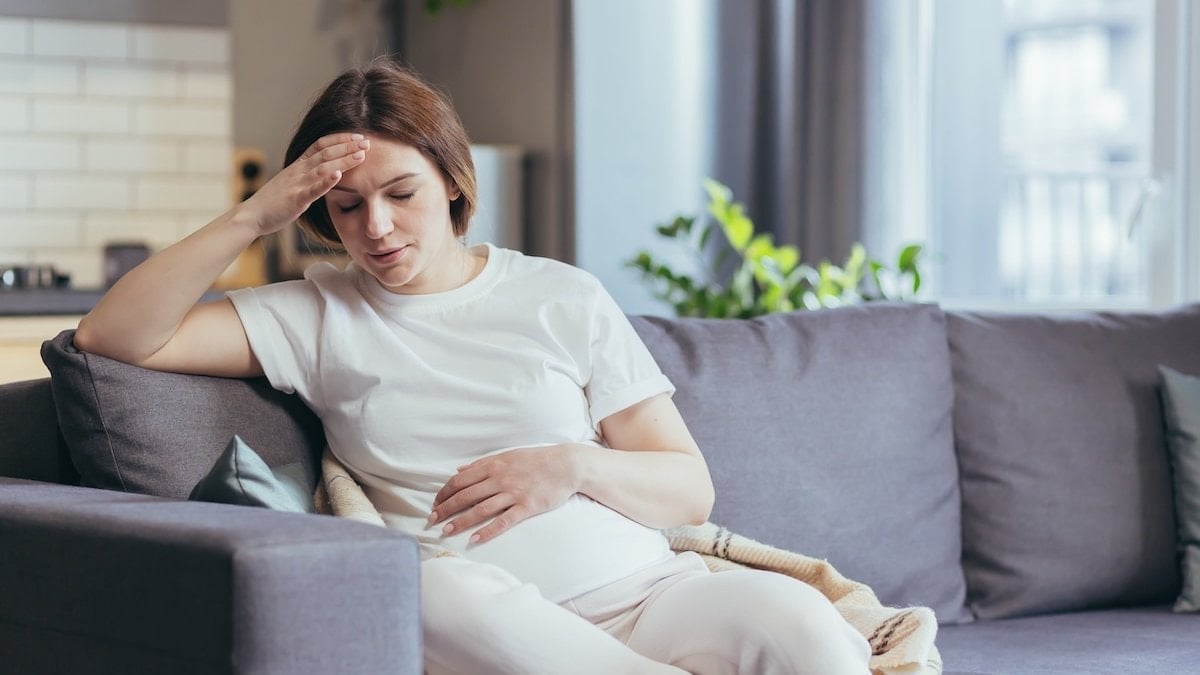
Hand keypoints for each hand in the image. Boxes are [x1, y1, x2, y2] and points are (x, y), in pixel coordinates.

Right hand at [238, 133, 369, 235]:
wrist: (252, 215)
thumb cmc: (273, 201)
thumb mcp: (292, 183)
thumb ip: (308, 176)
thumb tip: (326, 173)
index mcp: (298, 165)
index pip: (321, 145)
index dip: (340, 139)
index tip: (358, 137)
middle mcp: (298, 170)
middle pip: (326, 153)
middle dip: (348, 147)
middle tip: (368, 142)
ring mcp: (297, 184)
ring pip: (323, 168)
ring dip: (344, 160)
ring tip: (361, 155)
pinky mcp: (296, 199)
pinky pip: (312, 189)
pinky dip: (326, 181)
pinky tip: (338, 175)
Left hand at [429, 445, 581, 544]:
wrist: (566, 465)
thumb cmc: (537, 460)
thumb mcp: (508, 455)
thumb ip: (483, 464)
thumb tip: (459, 470)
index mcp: (494, 466)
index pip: (461, 480)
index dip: (445, 493)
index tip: (435, 503)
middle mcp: (500, 479)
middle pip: (466, 496)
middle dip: (446, 508)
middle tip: (431, 520)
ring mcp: (513, 493)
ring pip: (481, 509)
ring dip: (461, 521)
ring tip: (446, 531)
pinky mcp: (527, 507)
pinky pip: (504, 521)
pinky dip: (488, 531)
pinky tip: (475, 539)